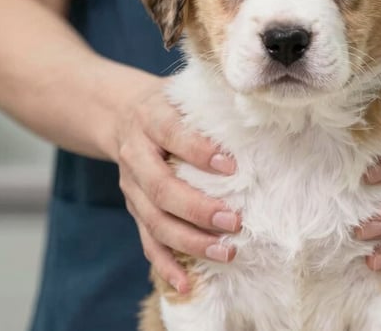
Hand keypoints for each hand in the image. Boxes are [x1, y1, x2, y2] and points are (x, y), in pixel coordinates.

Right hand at [116, 76, 239, 293]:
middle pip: (161, 188)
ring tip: (226, 252)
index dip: (198, 151)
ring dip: (190, 241)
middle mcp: (135, 154)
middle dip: (198, 209)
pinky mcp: (134, 210)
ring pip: (154, 220)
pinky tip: (186, 284)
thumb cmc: (168, 106)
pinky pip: (147, 241)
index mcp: (150, 119)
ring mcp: (131, 187)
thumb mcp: (182, 96)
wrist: (119, 114)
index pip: (172, 134)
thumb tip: (261, 123)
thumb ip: (209, 110)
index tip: (232, 167)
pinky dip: (165, 265)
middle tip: (235, 222)